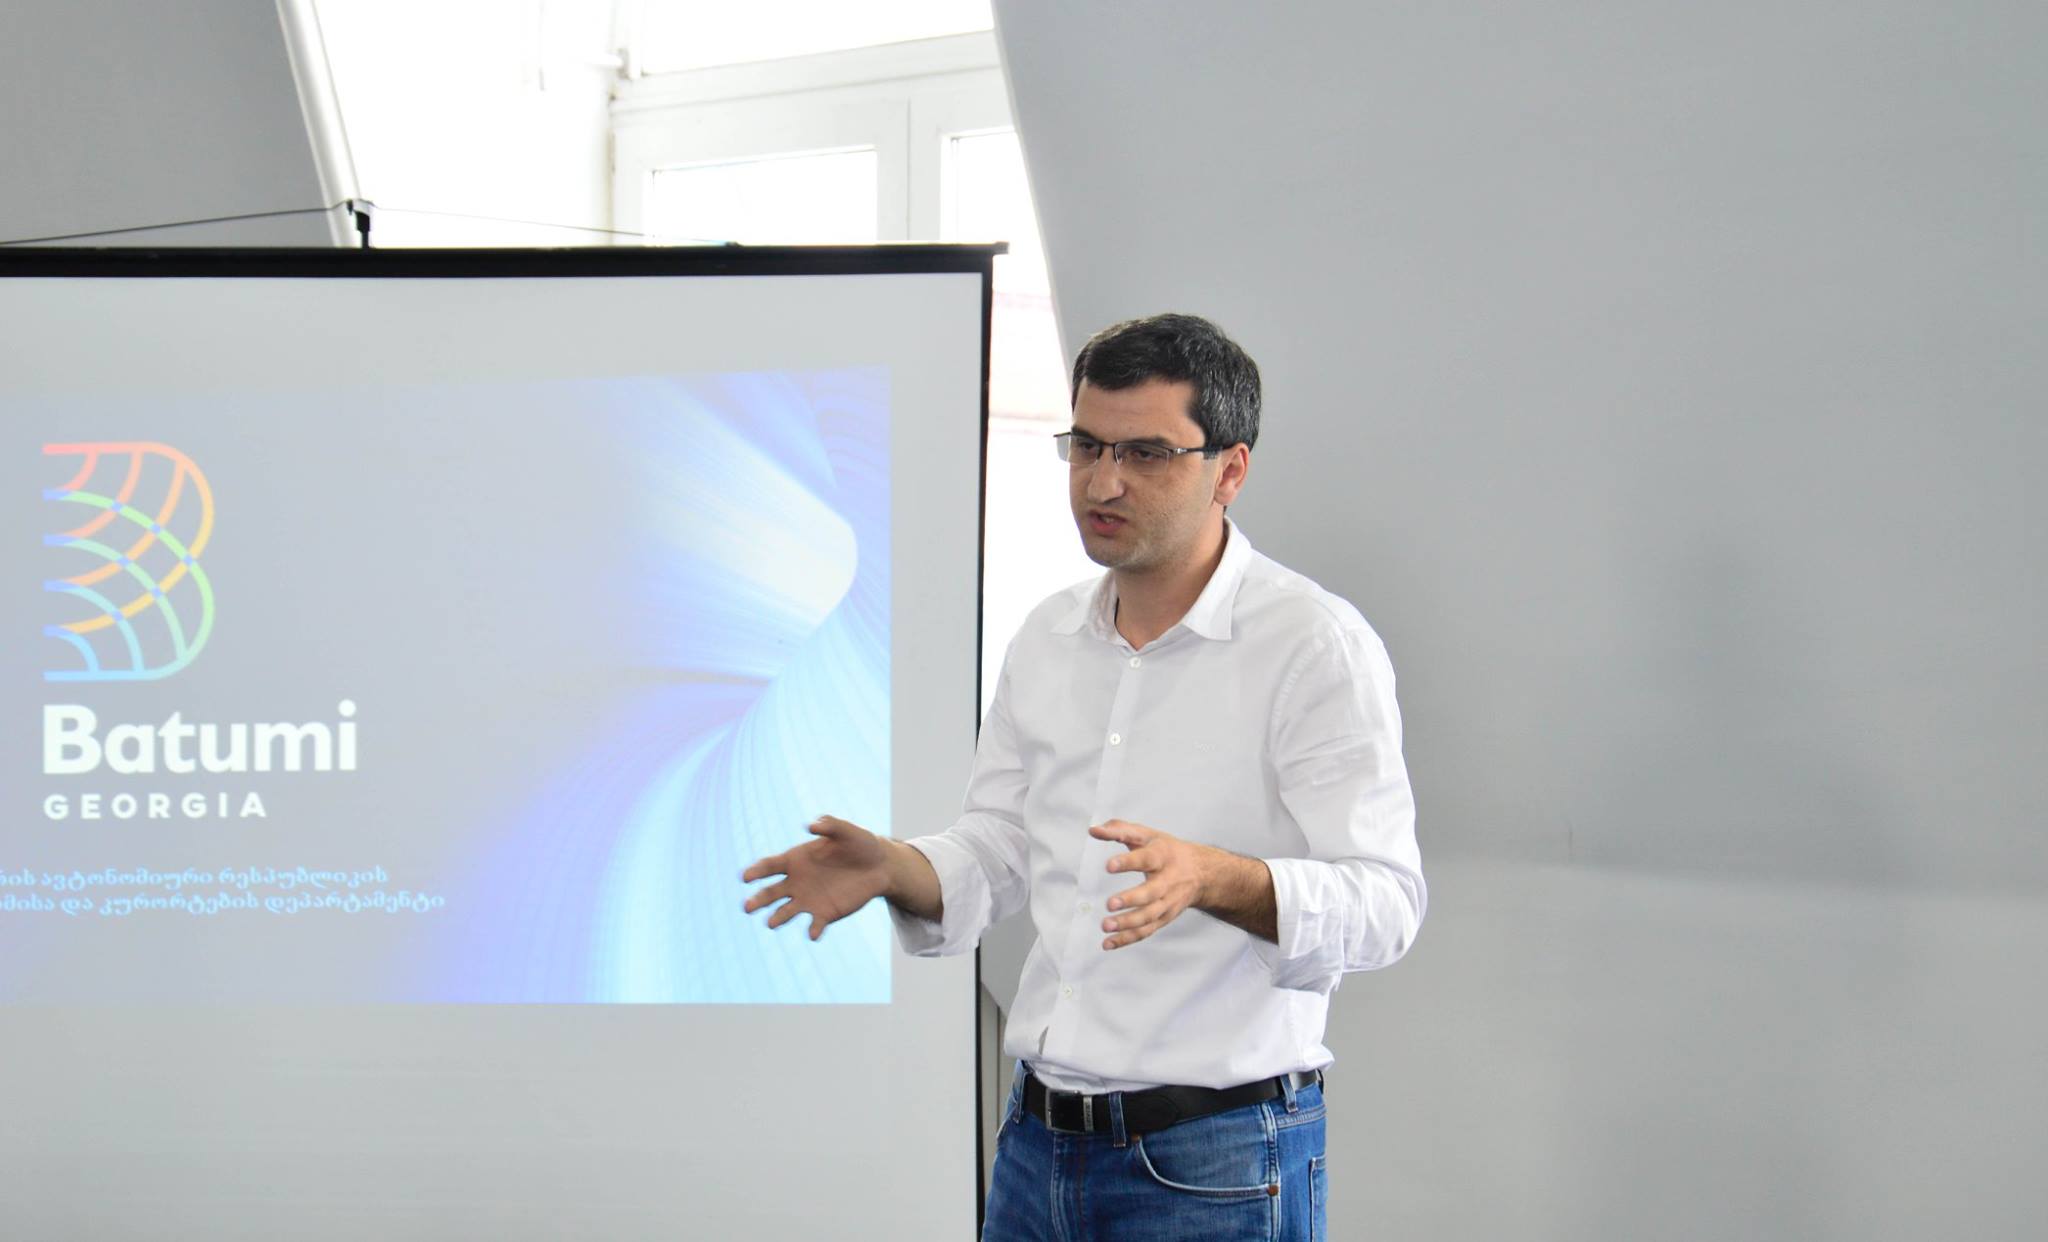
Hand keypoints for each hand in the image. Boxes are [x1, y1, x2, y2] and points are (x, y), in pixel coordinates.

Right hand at [741, 816, 891, 940]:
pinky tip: (813, 932)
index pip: (769, 866)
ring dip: (778, 918)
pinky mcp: (825, 914)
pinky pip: (815, 925)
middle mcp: (796, 882)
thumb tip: (811, 826)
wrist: (879, 866)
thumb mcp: (846, 830)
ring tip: (771, 923)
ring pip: (786, 912)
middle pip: (770, 893)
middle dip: (758, 900)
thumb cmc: (859, 843)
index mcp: (796, 860)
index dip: (756, 871)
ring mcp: (809, 900)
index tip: (746, 877)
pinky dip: (813, 930)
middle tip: (747, 907)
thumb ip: (829, 825)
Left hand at [1089, 819, 1215, 949]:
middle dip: (1131, 899)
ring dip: (1127, 923)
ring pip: (1149, 916)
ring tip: (1106, 925)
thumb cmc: (1167, 851)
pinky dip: (1127, 938)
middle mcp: (1168, 881)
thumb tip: (1093, 830)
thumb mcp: (1147, 835)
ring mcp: (1167, 902)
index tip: (1109, 866)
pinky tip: (1108, 943)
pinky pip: (1146, 931)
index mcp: (1163, 856)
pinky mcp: (1163, 918)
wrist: (1202, 873)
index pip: (1146, 859)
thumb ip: (1119, 830)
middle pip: (1151, 893)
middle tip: (1110, 903)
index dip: (1128, 862)